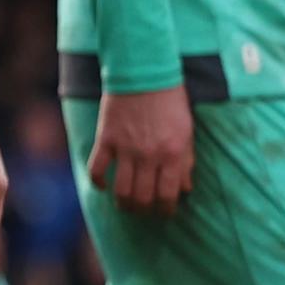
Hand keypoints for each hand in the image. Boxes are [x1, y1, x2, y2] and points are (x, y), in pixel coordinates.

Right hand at [89, 85, 194, 214]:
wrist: (144, 71)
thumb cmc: (170, 100)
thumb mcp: (187, 130)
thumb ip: (186, 161)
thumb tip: (185, 189)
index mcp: (174, 153)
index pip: (168, 195)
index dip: (166, 210)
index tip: (164, 212)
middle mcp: (150, 155)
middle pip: (144, 197)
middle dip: (144, 210)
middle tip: (144, 210)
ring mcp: (126, 148)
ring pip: (122, 190)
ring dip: (123, 203)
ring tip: (125, 204)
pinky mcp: (106, 139)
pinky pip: (97, 169)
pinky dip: (98, 182)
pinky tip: (103, 186)